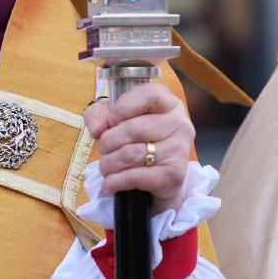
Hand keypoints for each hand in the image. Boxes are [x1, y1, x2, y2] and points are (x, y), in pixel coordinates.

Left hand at [83, 84, 193, 214]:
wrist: (156, 179)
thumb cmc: (136, 142)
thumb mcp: (115, 119)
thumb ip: (99, 114)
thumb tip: (98, 129)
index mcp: (169, 104)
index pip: (149, 95)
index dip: (123, 107)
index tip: (112, 120)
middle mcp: (179, 124)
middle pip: (132, 128)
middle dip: (108, 142)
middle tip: (105, 149)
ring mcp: (178, 150)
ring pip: (130, 154)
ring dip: (108, 164)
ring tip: (106, 167)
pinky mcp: (172, 175)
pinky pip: (134, 176)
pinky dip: (114, 181)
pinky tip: (110, 183)